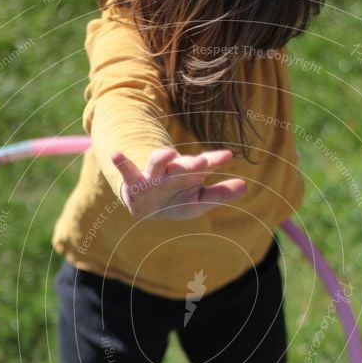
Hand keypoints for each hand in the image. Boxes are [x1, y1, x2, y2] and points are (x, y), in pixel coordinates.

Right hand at [111, 146, 246, 220]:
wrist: (147, 209)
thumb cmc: (176, 201)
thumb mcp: (200, 201)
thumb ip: (221, 194)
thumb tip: (246, 186)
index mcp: (189, 174)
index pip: (205, 165)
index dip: (215, 160)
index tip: (228, 156)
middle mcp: (172, 171)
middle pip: (183, 166)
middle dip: (192, 163)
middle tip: (203, 161)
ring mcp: (153, 176)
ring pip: (157, 163)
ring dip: (162, 158)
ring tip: (169, 153)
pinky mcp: (135, 183)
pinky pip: (127, 171)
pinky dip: (121, 162)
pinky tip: (116, 154)